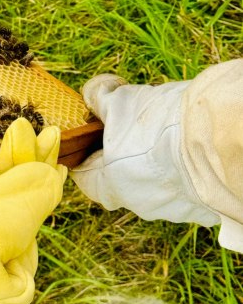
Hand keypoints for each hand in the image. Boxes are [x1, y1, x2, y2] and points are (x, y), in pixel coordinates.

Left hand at [71, 74, 219, 225]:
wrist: (218, 139)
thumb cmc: (163, 124)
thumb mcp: (120, 103)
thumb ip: (98, 99)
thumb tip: (93, 94)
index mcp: (114, 186)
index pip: (86, 178)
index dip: (86, 154)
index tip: (90, 138)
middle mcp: (141, 204)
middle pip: (121, 181)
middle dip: (121, 155)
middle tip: (129, 129)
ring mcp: (173, 208)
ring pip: (153, 183)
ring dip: (153, 162)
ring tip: (163, 134)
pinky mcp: (200, 206)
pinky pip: (182, 187)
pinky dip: (180, 170)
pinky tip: (186, 147)